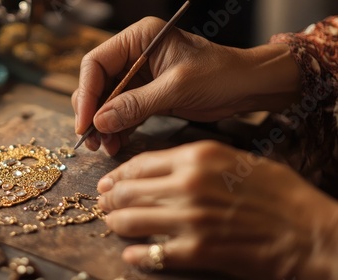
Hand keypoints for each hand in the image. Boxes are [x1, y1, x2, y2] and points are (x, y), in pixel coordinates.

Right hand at [72, 17, 299, 154]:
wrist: (247, 87)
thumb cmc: (219, 74)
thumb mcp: (176, 87)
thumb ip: (136, 104)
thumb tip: (100, 121)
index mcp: (139, 39)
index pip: (96, 63)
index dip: (87, 93)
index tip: (85, 121)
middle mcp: (134, 55)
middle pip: (98, 84)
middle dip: (93, 112)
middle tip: (91, 139)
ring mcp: (139, 77)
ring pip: (108, 102)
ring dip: (103, 125)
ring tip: (104, 147)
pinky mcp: (147, 96)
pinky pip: (123, 113)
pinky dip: (118, 129)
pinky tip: (116, 144)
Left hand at [97, 141, 337, 278]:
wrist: (309, 231)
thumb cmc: (278, 193)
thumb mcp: (237, 160)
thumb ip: (196, 162)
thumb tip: (162, 169)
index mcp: (199, 157)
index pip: (141, 163)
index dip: (119, 173)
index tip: (108, 180)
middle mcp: (188, 185)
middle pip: (130, 190)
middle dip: (110, 198)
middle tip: (104, 203)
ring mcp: (191, 219)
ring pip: (133, 220)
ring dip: (117, 223)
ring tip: (113, 223)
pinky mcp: (197, 251)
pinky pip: (153, 254)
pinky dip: (138, 254)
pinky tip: (132, 254)